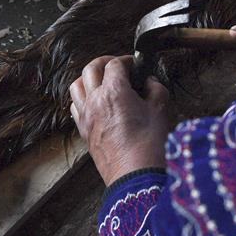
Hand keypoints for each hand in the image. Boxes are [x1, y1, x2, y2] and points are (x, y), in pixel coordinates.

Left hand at [69, 55, 168, 185]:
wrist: (135, 175)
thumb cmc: (149, 143)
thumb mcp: (160, 110)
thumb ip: (155, 89)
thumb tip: (150, 82)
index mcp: (114, 91)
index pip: (114, 64)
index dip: (126, 60)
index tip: (135, 64)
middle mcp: (95, 100)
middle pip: (90, 68)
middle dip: (104, 62)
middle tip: (117, 66)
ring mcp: (86, 116)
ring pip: (76, 86)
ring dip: (88, 79)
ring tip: (102, 82)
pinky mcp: (83, 131)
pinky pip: (75, 107)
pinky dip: (82, 99)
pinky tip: (95, 103)